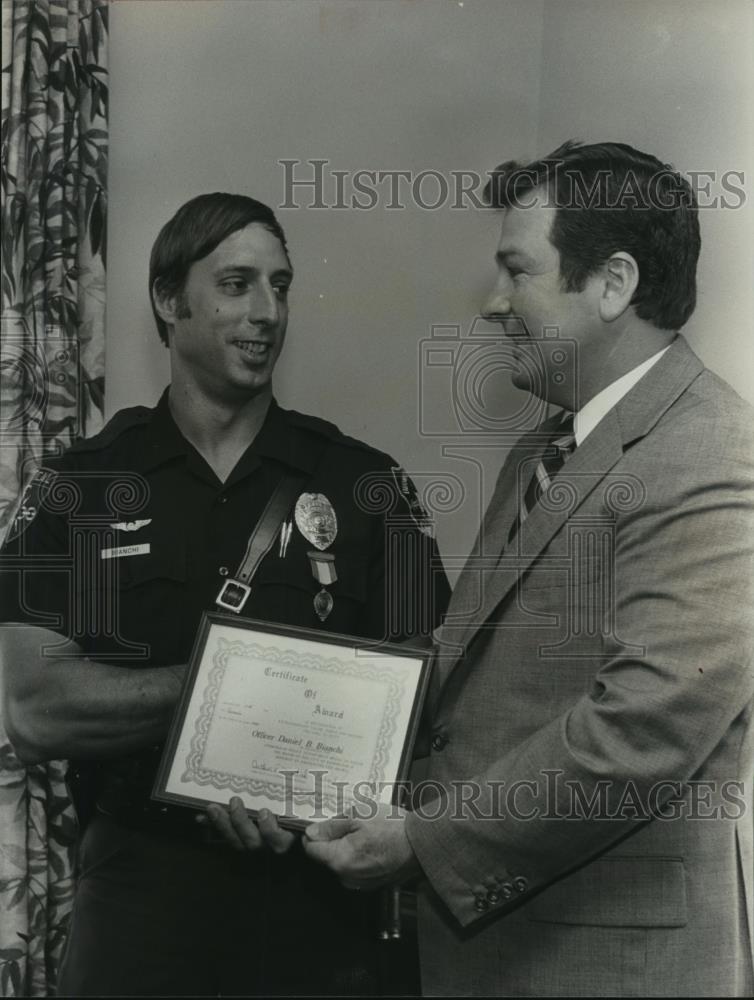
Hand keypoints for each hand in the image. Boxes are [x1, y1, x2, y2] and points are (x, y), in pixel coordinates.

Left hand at [201, 797, 295, 853]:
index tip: (264, 812)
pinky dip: (212, 827)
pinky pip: (224, 838)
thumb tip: (313, 772)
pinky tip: (200, 817)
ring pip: (236, 843)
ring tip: (212, 808)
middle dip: (241, 822)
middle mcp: (269, 846)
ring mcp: (253, 846)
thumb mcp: (299, 805)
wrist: (285, 822)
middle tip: (234, 801)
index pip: (280, 840)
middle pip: (254, 842)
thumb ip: (299, 797)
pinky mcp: (239, 842)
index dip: (271, 831)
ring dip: (222, 825)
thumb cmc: (296, 810)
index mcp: (287, 836)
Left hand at [302, 803, 420, 889]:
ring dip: (346, 847)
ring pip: (340, 862)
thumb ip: (331, 826)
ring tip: (364, 831)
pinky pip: (355, 868)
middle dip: (332, 839)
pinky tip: (372, 843)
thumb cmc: (392, 827)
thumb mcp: (358, 815)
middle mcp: (345, 877)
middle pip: (325, 857)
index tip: (321, 822)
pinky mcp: (370, 883)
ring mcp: (359, 883)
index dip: (313, 833)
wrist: (421, 845)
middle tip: (350, 822)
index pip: (311, 850)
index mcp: (339, 860)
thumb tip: (311, 832)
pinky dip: (358, 856)